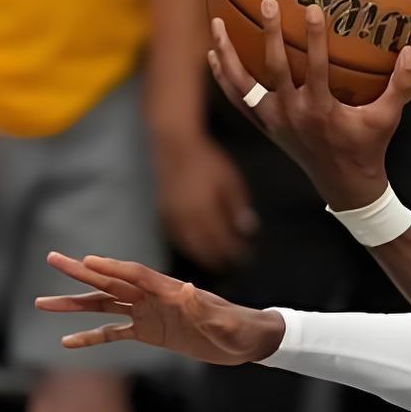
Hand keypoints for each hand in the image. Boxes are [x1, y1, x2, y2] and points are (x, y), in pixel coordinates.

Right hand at [37, 251, 284, 363]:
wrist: (247, 340)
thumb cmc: (240, 328)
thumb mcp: (226, 321)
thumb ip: (207, 309)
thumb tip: (189, 292)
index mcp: (172, 290)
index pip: (137, 275)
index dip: (113, 268)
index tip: (87, 261)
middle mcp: (155, 297)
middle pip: (112, 282)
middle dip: (81, 272)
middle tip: (52, 260)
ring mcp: (149, 314)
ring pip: (105, 306)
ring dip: (76, 304)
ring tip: (42, 302)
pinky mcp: (150, 332)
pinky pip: (114, 334)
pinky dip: (91, 337)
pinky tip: (67, 342)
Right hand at [154, 132, 257, 269]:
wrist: (175, 146)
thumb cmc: (208, 161)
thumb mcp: (230, 180)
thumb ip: (238, 206)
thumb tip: (248, 229)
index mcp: (205, 212)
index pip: (222, 240)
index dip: (234, 251)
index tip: (246, 257)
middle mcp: (186, 219)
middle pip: (203, 248)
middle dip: (218, 258)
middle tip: (231, 265)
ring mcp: (172, 218)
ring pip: (187, 246)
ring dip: (201, 256)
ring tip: (214, 261)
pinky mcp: (163, 214)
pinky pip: (175, 237)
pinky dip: (186, 246)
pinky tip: (195, 247)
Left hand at [207, 0, 410, 210]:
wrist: (344, 185)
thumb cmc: (368, 147)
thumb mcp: (388, 117)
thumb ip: (400, 84)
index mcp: (321, 109)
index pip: (316, 67)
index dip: (315, 37)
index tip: (312, 8)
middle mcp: (292, 113)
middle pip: (275, 69)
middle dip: (270, 34)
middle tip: (267, 2)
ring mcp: (274, 120)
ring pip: (242, 84)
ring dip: (228, 54)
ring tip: (216, 24)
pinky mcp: (265, 126)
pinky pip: (237, 99)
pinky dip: (223, 78)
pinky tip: (214, 55)